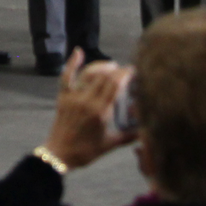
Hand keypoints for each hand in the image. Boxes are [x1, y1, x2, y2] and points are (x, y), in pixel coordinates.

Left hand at [40, 49, 136, 170]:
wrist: (59, 155)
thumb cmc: (85, 152)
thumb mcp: (110, 145)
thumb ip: (128, 136)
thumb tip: (146, 132)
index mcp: (100, 112)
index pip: (116, 85)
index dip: (126, 74)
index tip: (134, 70)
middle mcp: (87, 101)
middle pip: (104, 77)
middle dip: (117, 70)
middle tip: (125, 70)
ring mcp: (73, 97)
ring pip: (89, 74)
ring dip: (101, 66)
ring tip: (111, 65)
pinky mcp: (63, 97)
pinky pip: (66, 76)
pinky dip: (72, 63)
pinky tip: (78, 51)